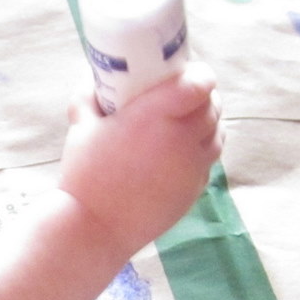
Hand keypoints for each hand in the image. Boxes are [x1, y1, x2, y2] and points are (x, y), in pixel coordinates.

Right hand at [56, 61, 221, 254]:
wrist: (97, 228)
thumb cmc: (85, 176)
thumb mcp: (80, 127)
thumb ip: (88, 96)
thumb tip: (92, 76)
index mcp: (155, 115)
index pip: (200, 82)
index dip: (199, 73)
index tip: (186, 71)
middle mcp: (181, 137)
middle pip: (212, 104)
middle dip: (203, 94)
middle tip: (184, 93)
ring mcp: (193, 165)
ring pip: (218, 131)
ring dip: (208, 121)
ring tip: (187, 121)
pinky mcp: (195, 188)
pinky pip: (210, 159)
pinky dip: (203, 149)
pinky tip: (183, 150)